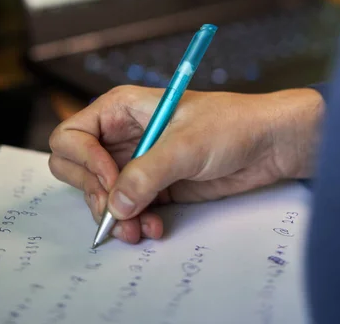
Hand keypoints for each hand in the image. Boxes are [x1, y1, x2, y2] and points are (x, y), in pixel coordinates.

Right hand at [49, 85, 323, 243]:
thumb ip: (146, 174)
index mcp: (120, 109)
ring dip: (114, 215)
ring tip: (139, 229)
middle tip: (117, 210)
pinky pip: (126, 209)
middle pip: (77, 168)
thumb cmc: (230, 125)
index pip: (71, 136)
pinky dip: (133, 222)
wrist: (268, 145)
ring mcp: (135, 162)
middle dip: (93, 193)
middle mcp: (121, 135)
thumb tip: (115, 206)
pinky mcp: (152, 185)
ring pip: (100, 194)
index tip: (112, 181)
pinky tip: (154, 227)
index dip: (84, 162)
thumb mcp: (186, 144)